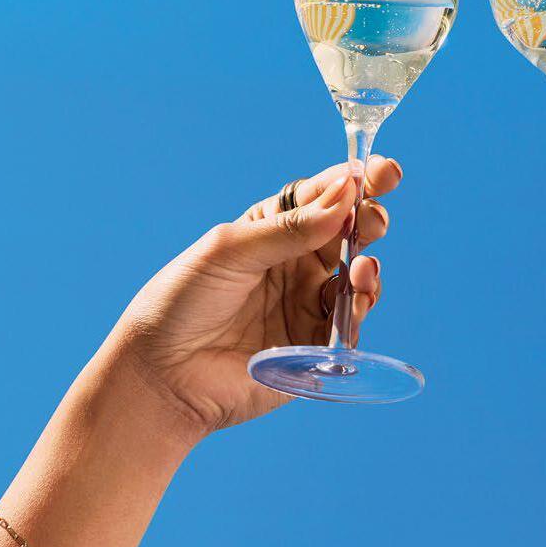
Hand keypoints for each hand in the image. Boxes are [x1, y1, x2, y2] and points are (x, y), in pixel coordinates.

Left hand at [103, 157, 399, 439]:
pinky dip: (361, 306)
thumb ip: (289, 227)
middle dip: (370, 220)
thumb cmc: (182, 301)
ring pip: (357, 277)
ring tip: (362, 266)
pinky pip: (351, 323)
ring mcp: (306, 304)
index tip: (385, 170)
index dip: (355, 181)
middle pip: (348, 234)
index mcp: (272, 230)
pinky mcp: (313, 347)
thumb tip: (344, 197)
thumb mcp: (230, 249)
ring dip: (368, 266)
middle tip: (373, 219)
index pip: (322, 197)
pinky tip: (355, 295)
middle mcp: (295, 263)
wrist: (161, 376)